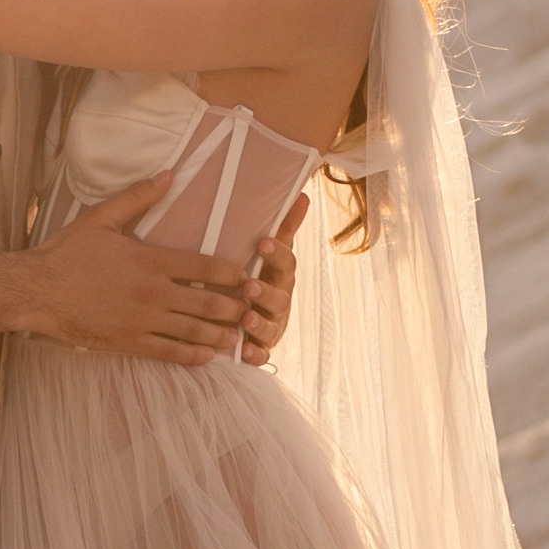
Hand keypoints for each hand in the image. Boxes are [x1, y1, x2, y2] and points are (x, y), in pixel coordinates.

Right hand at [27, 179, 253, 366]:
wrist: (36, 292)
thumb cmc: (66, 253)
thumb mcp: (101, 218)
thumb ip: (138, 196)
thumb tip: (169, 174)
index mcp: (151, 260)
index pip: (207, 266)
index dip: (233, 274)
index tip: (246, 277)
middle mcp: (154, 293)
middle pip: (209, 303)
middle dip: (236, 308)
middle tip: (251, 310)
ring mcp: (143, 321)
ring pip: (195, 332)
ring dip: (222, 335)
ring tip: (238, 336)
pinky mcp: (130, 343)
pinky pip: (171, 353)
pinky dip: (194, 356)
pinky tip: (208, 357)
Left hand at [241, 191, 305, 364]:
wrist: (254, 318)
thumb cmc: (262, 277)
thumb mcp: (271, 254)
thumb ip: (285, 228)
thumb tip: (303, 194)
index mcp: (281, 277)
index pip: (286, 263)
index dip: (276, 254)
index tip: (262, 243)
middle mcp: (280, 302)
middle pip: (280, 297)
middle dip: (265, 292)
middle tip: (248, 285)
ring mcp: (272, 327)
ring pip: (270, 327)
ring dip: (259, 323)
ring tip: (245, 318)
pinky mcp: (262, 349)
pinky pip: (261, 354)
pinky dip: (254, 354)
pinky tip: (245, 351)